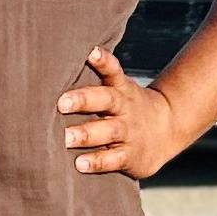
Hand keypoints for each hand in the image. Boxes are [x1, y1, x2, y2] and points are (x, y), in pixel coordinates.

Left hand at [57, 46, 183, 178]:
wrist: (168, 127)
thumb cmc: (126, 105)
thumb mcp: (117, 88)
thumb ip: (92, 81)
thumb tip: (48, 67)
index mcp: (120, 88)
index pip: (113, 70)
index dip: (103, 61)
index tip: (90, 52)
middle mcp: (125, 108)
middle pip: (106, 100)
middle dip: (83, 100)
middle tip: (61, 103)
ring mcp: (129, 132)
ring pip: (109, 131)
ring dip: (87, 134)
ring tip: (66, 138)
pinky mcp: (130, 155)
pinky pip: (113, 159)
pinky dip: (97, 161)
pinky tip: (80, 163)